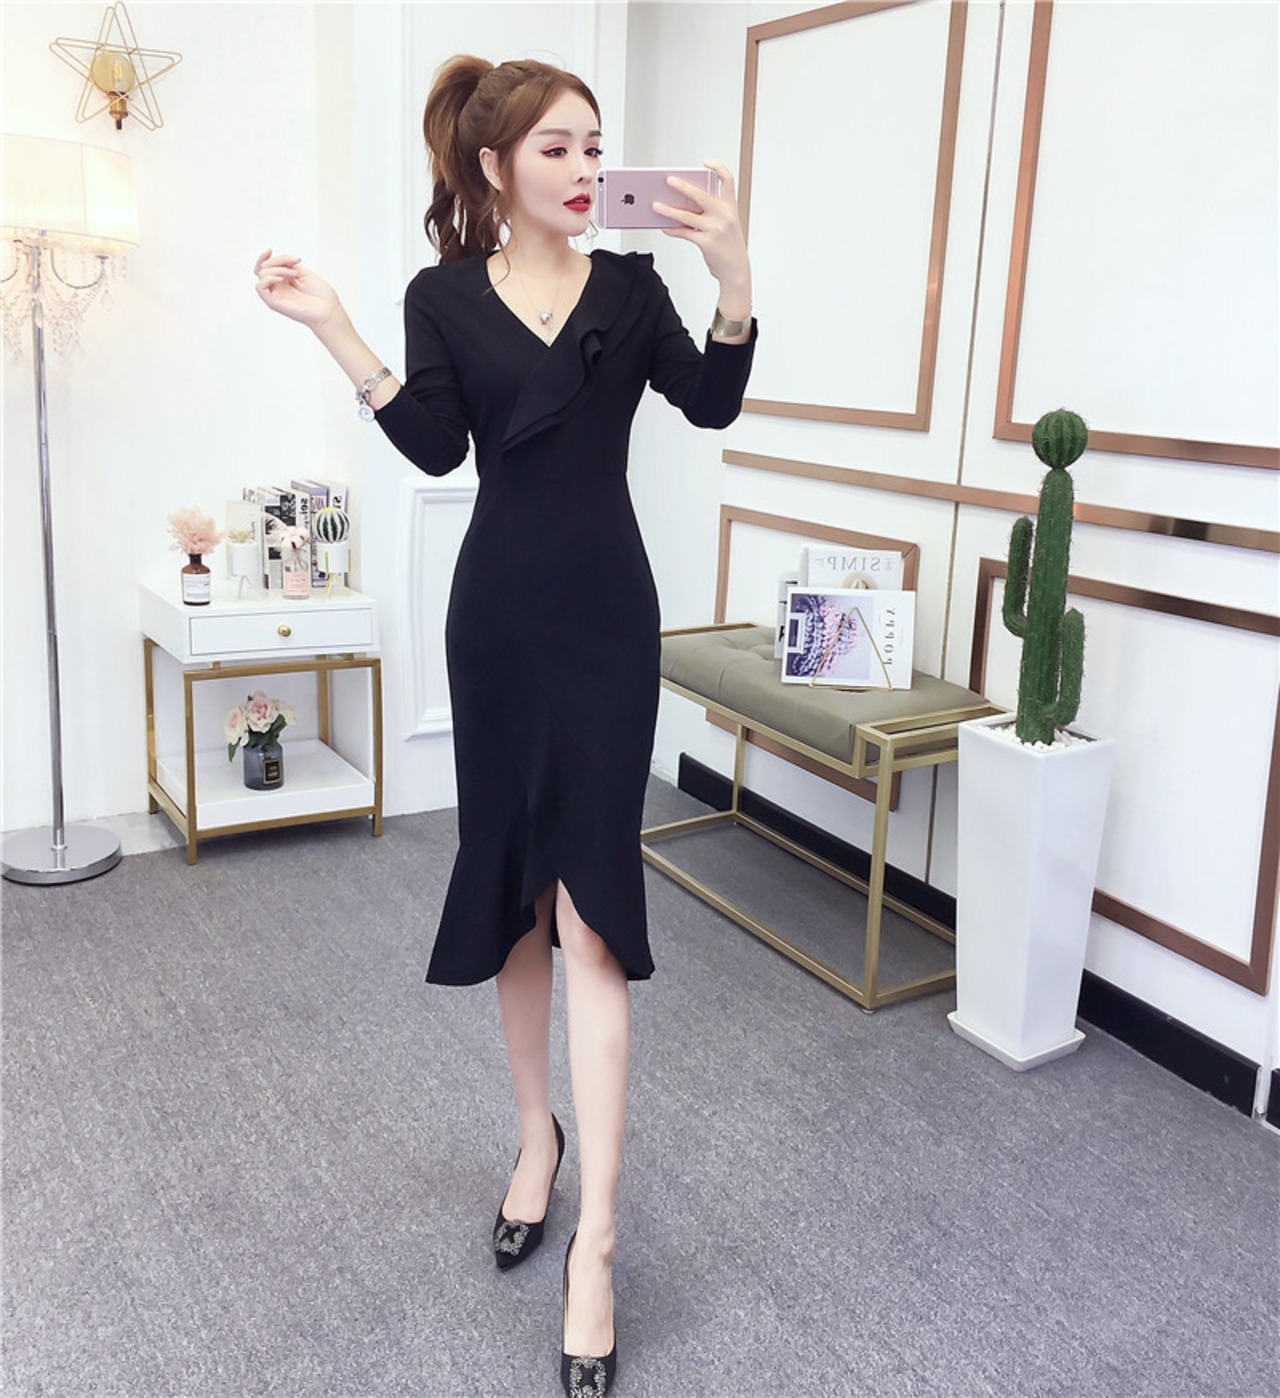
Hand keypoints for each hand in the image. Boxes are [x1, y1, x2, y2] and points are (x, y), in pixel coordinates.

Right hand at [253, 248, 344, 331]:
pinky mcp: (273, 303)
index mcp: (284, 279)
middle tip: (296, 265)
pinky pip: (260, 287)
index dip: (264, 257)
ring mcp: (275, 294)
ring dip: (278, 269)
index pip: (266, 267)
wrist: (327, 308)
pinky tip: (281, 279)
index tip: (270, 250)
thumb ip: (285, 264)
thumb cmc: (320, 293)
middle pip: (264, 267)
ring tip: (294, 274)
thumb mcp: (301, 271)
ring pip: (262, 274)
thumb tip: (272, 259)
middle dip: (278, 261)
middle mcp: (278, 287)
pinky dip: (268, 279)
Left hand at [652, 160, 751, 309]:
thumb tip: (682, 204)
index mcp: (731, 207)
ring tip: (655, 205)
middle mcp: (724, 215)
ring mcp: (715, 229)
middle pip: (701, 195)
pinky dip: (673, 229)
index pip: (727, 180)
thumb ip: (708, 213)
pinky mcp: (706, 243)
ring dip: (669, 210)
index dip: (718, 168)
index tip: (705, 163)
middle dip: (683, 186)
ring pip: (687, 215)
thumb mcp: (725, 224)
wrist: (736, 271)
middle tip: (668, 180)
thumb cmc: (728, 246)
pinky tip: (664, 227)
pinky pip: (684, 233)